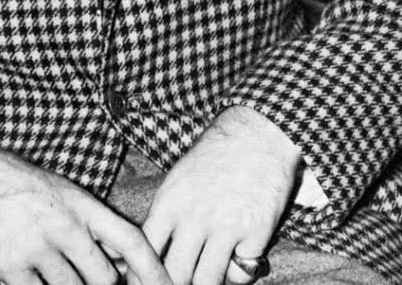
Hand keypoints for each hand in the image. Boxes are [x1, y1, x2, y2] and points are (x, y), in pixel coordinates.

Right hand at [0, 134, 171, 284]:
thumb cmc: (11, 181)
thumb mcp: (57, 190)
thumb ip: (86, 222)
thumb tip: (118, 262)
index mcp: (79, 202)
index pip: (131, 240)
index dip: (154, 271)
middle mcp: (63, 225)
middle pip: (106, 278)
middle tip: (100, 284)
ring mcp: (37, 247)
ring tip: (60, 272)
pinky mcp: (10, 268)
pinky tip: (35, 279)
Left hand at [129, 106, 299, 284]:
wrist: (257, 133)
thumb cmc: (216, 153)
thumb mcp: (180, 177)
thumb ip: (168, 214)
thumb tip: (152, 251)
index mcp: (170, 200)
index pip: (145, 250)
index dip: (144, 272)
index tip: (147, 279)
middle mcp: (194, 216)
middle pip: (174, 275)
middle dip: (175, 283)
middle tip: (181, 279)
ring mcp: (225, 226)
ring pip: (206, 281)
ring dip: (207, 282)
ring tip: (208, 273)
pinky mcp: (255, 233)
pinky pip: (241, 274)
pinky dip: (238, 272)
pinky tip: (237, 256)